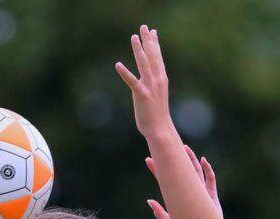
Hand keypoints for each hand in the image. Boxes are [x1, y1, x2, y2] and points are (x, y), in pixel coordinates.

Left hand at [115, 25, 175, 139]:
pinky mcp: (141, 95)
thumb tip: (145, 82)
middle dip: (148, 41)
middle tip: (144, 27)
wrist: (160, 129)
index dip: (155, 44)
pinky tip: (118, 65)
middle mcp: (157, 80)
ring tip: (134, 37)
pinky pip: (132, 82)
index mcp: (161, 80)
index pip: (158, 58)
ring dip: (139, 50)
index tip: (153, 32)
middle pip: (152, 56)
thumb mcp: (156, 96)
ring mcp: (150, 87)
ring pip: (144, 64)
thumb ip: (151, 86)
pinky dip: (125, 73)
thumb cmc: (157, 116)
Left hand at [145, 145, 222, 218]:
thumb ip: (160, 214)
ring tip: (185, 148)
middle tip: (167, 147)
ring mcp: (200, 192)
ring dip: (190, 159)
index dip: (157, 169)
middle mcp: (188, 191)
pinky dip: (207, 169)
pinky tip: (203, 160)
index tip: (149, 159)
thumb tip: (149, 200)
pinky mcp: (211, 195)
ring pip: (195, 171)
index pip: (165, 179)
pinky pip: (210, 179)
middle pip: (181, 171)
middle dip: (175, 159)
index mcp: (178, 197)